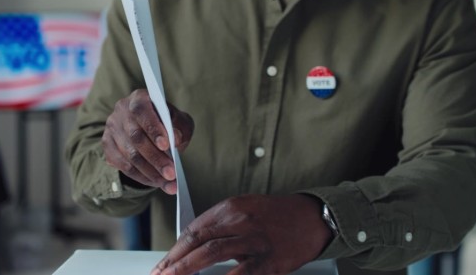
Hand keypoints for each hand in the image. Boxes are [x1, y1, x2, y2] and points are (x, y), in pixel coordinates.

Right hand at [102, 89, 193, 193]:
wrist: (151, 130)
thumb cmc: (168, 122)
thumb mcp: (180, 120)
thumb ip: (180, 126)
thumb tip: (175, 139)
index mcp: (138, 98)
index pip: (142, 111)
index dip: (153, 129)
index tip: (167, 146)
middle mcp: (121, 111)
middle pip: (135, 137)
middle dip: (155, 158)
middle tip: (171, 173)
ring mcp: (112, 129)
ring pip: (129, 155)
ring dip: (150, 172)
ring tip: (168, 183)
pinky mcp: (107, 146)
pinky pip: (123, 166)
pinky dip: (141, 177)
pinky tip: (156, 183)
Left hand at [151, 194, 331, 274]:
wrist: (313, 218)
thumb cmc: (277, 217)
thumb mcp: (245, 211)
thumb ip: (220, 227)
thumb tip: (193, 249)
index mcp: (230, 207)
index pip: (194, 229)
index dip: (174, 249)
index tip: (162, 264)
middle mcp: (240, 220)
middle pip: (198, 240)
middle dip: (174, 261)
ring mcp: (255, 239)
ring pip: (212, 253)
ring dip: (187, 269)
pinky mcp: (270, 259)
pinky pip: (242, 273)